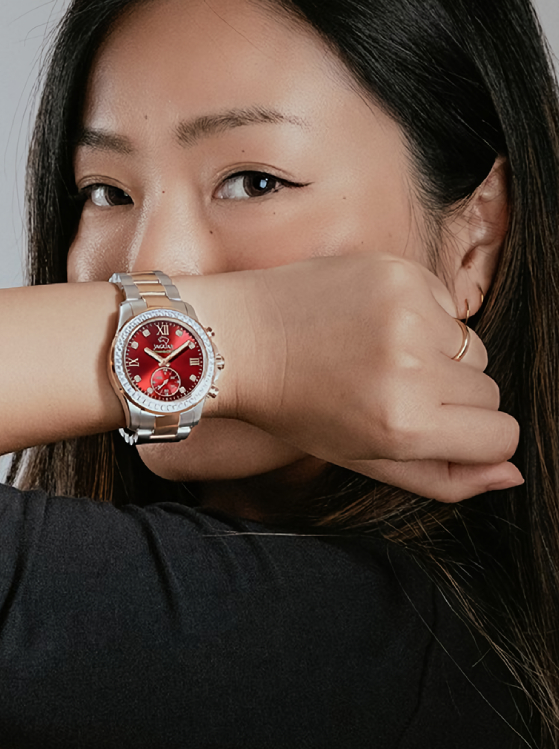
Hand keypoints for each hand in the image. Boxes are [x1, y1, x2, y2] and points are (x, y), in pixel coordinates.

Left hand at [214, 254, 521, 502]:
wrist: (237, 336)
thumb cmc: (295, 405)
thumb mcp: (362, 458)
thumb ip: (442, 477)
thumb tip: (511, 473)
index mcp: (402, 423)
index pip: (501, 435)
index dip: (474, 438)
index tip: (440, 430)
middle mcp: (412, 367)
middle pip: (489, 392)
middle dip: (453, 399)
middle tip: (389, 392)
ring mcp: (408, 312)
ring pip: (472, 347)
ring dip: (438, 355)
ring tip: (375, 355)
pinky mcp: (400, 271)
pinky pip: (447, 305)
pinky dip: (422, 316)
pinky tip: (370, 322)